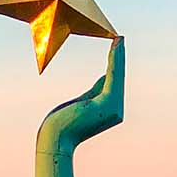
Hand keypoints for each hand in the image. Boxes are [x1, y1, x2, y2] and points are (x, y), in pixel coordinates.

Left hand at [38, 37, 124, 151]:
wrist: (55, 137)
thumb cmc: (64, 122)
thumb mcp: (83, 102)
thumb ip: (95, 90)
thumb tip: (105, 77)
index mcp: (110, 111)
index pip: (113, 83)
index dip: (115, 64)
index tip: (116, 48)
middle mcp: (117, 111)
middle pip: (117, 78)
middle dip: (118, 58)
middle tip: (120, 38)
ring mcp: (114, 108)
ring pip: (117, 75)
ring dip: (118, 55)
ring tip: (119, 39)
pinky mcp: (108, 103)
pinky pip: (112, 76)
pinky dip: (114, 61)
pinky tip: (115, 48)